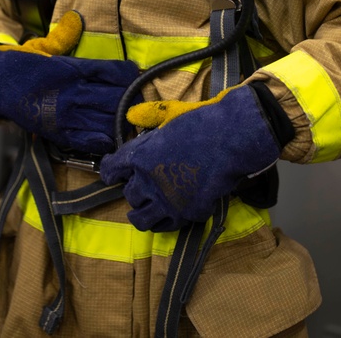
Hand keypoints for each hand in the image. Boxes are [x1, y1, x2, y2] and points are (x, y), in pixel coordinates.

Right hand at [0, 11, 138, 153]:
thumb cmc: (22, 65)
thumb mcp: (43, 46)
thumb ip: (63, 36)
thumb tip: (76, 18)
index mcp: (73, 68)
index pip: (114, 71)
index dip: (130, 76)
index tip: (137, 77)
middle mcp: (74, 92)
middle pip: (118, 98)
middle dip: (133, 100)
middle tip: (141, 101)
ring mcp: (68, 115)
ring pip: (109, 121)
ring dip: (123, 120)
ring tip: (130, 118)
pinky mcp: (60, 133)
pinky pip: (92, 141)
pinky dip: (107, 140)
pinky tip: (114, 136)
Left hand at [99, 85, 280, 231]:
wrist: (231, 140)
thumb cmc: (202, 123)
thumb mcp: (170, 115)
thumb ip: (150, 118)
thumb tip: (133, 116)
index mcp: (139, 157)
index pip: (112, 170)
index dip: (110, 171)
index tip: (111, 174)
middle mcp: (148, 183)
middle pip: (129, 195)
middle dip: (133, 191)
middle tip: (140, 189)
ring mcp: (167, 202)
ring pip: (142, 220)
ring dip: (141, 215)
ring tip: (143, 214)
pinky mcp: (187, 214)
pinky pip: (169, 225)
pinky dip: (167, 221)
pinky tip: (170, 217)